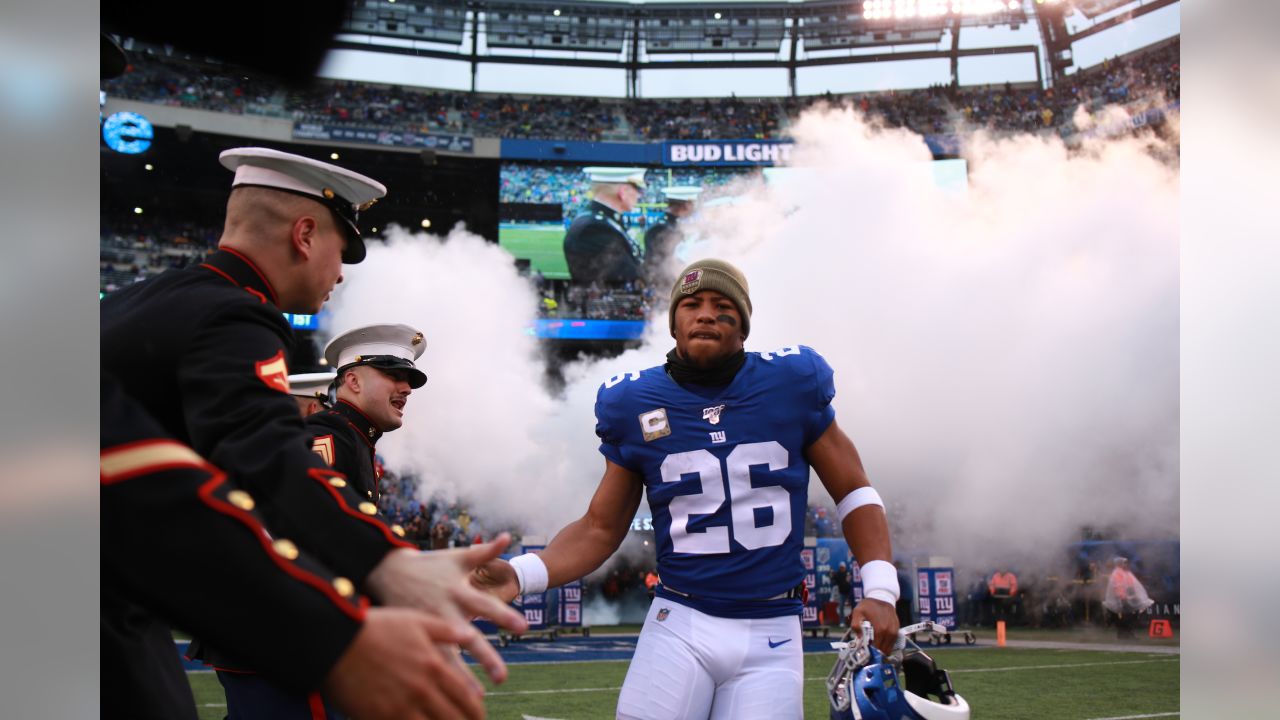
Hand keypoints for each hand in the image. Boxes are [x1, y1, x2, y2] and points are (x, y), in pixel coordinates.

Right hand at [323, 607, 485, 719]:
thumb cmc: (375, 627)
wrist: (335, 641)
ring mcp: (400, 707)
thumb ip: (446, 630)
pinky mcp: (380, 718)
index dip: (475, 712)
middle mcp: (421, 690)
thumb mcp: (415, 621)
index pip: (466, 698)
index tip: (478, 716)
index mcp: (434, 666)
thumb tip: (470, 635)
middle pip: (453, 719)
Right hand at [363, 533, 528, 682]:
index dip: (504, 616)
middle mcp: (444, 611)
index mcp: (457, 591)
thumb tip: (508, 537)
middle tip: (502, 676)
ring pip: (448, 656)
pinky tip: (448, 696)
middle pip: (468, 638)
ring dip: (463, 677)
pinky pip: (429, 661)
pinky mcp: (415, 637)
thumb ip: (484, 552)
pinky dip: (440, 678)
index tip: (524, 627)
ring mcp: (428, 627)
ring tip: (479, 697)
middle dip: (486, 657)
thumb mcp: (456, 558)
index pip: (486, 605)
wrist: (385, 571)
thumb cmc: (427, 565)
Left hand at [850, 598, 898, 655]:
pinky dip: (887, 644)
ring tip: (874, 649)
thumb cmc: (868, 605)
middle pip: (884, 650)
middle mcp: (890, 632)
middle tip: (869, 653)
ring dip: (882, 650)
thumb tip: (859, 637)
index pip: (877, 648)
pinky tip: (880, 643)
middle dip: (876, 653)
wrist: (881, 597)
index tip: (865, 655)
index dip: (871, 653)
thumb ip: (855, 625)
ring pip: (889, 648)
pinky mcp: (897, 629)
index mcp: (880, 629)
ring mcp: (895, 631)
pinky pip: (893, 642)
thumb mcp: (857, 612)